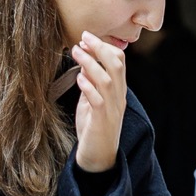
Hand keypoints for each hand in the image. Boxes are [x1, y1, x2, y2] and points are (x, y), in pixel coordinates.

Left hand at [71, 33, 128, 174]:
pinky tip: (79, 77)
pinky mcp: (102, 121)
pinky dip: (89, 87)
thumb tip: (84, 62)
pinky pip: (98, 100)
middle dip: (100, 48)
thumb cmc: (94, 128)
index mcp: (118, 91)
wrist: (98, 159)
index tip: (86, 38)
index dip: (104, 46)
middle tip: (83, 37)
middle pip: (116, 65)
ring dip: (90, 63)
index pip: (120, 62)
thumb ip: (91, 83)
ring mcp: (112, 109)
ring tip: (75, 51)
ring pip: (107, 80)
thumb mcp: (92, 101)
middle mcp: (118, 98)